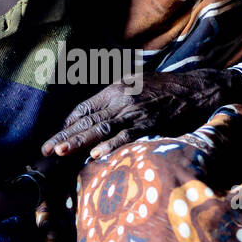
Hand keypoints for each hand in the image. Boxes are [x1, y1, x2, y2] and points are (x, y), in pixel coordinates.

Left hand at [40, 70, 234, 159]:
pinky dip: (112, 145)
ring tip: (61, 152)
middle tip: (45, 150)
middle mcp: (121, 99)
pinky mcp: (150, 123)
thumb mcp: (136, 87)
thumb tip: (96, 116)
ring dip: (79, 141)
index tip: (55, 137)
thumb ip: (115, 100)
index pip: (84, 108)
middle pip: (87, 119)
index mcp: (115, 89)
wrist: (196, 88)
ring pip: (101, 128)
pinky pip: (127, 135)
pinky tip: (97, 154)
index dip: (67, 124)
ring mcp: (135, 111)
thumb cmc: (166, 90)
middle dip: (65, 135)